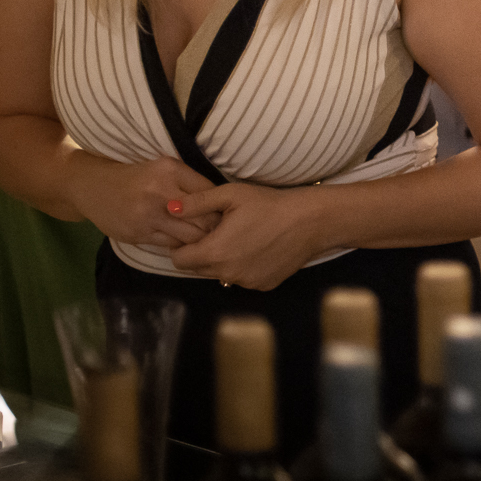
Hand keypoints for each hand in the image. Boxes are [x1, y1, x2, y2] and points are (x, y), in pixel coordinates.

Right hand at [69, 155, 217, 248]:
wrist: (93, 187)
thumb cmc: (137, 177)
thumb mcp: (164, 169)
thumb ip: (190, 182)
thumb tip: (221, 203)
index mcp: (170, 170)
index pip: (209, 193)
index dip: (220, 206)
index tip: (224, 213)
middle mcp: (160, 192)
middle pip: (203, 217)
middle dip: (214, 227)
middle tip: (220, 231)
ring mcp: (148, 215)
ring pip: (189, 235)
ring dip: (199, 239)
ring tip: (205, 239)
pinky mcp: (138, 233)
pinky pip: (171, 244)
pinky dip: (181, 244)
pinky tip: (183, 242)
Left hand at [171, 183, 327, 290]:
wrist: (311, 220)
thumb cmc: (270, 203)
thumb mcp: (231, 194)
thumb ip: (196, 203)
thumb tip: (169, 207)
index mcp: (214, 252)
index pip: (179, 260)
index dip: (182, 246)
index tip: (195, 233)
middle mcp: (227, 274)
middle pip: (198, 269)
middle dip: (202, 252)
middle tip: (220, 232)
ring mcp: (246, 282)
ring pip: (221, 274)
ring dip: (223, 261)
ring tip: (242, 238)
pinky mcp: (263, 285)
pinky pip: (243, 278)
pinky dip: (244, 267)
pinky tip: (259, 248)